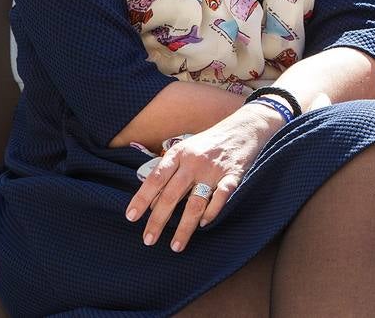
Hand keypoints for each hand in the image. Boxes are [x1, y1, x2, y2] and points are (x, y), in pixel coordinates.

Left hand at [125, 102, 283, 251]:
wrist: (243, 128)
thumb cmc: (208, 143)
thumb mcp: (185, 150)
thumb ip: (169, 172)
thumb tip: (152, 202)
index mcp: (179, 154)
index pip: (155, 179)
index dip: (142, 198)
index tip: (131, 218)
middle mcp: (194, 162)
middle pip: (172, 195)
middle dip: (158, 220)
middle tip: (148, 240)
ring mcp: (213, 170)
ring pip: (195, 204)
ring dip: (184, 227)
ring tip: (175, 246)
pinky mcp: (232, 176)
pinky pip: (220, 199)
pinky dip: (211, 213)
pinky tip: (203, 224)